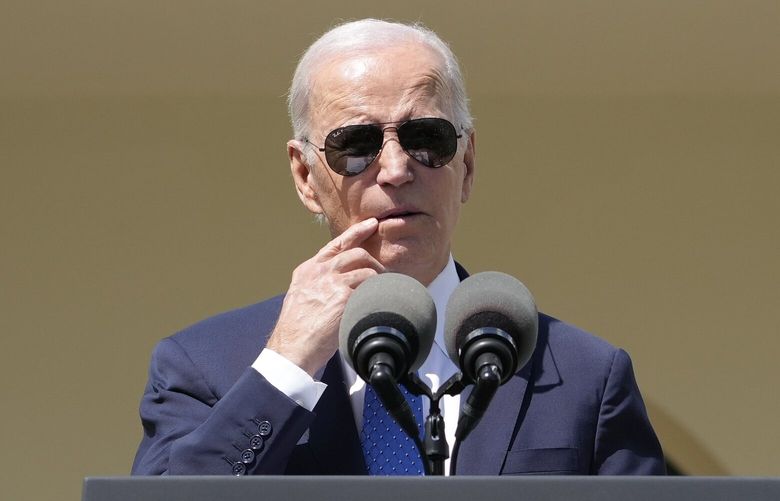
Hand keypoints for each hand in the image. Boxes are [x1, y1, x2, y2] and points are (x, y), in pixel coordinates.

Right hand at [266, 218, 383, 375]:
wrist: (292, 347)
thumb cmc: (298, 330)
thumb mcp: (301, 297)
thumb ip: (318, 285)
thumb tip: (338, 284)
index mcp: (308, 270)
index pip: (335, 244)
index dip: (356, 232)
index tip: (371, 224)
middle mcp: (319, 271)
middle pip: (355, 252)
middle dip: (373, 260)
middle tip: (382, 272)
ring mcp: (331, 281)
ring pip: (366, 268)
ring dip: (378, 279)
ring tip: (381, 290)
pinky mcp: (342, 296)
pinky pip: (370, 287)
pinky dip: (378, 292)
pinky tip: (381, 299)